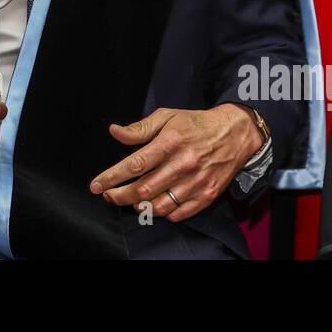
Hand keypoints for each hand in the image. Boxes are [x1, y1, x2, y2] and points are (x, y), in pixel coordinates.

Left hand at [88, 104, 261, 221]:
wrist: (235, 134)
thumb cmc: (195, 124)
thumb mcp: (167, 117)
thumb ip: (139, 128)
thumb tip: (114, 131)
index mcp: (171, 142)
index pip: (135, 164)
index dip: (112, 177)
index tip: (96, 185)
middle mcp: (183, 164)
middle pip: (143, 189)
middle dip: (120, 196)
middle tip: (109, 195)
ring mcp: (196, 182)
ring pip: (159, 206)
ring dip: (139, 207)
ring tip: (131, 200)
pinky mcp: (206, 195)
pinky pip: (178, 213)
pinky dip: (162, 213)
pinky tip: (155, 205)